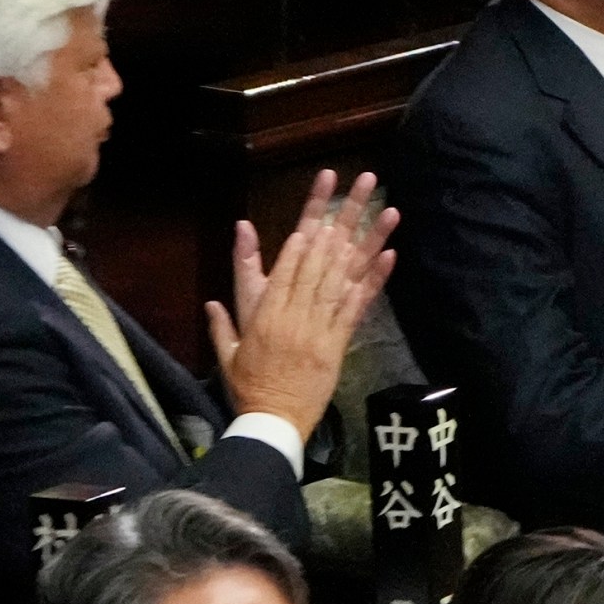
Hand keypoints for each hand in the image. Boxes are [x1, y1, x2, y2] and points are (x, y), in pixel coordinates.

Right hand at [207, 169, 397, 438]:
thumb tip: (212, 297)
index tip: (324, 192)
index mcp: (265, 309)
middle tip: (361, 181)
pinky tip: (391, 254)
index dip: (308, 223)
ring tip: (388, 210)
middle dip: (342, 215)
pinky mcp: (340, 342)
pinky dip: (375, 280)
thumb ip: (223, 319)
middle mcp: (295, 311)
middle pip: (322, 254)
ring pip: (345, 274)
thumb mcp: (227, 350)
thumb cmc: (248, 386)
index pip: (290, 258)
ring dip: (369, 240)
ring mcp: (321, 325)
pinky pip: (359, 306)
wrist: (272, 421)